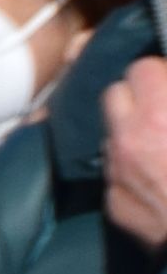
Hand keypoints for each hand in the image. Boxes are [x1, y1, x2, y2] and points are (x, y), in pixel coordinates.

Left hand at [106, 64, 166, 252]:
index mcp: (159, 115)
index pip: (142, 68)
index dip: (161, 75)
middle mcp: (129, 140)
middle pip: (115, 96)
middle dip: (139, 99)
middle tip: (164, 112)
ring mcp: (118, 174)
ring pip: (112, 135)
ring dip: (132, 134)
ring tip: (162, 147)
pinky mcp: (115, 205)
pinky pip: (116, 176)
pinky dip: (132, 173)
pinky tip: (158, 182)